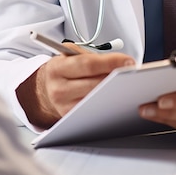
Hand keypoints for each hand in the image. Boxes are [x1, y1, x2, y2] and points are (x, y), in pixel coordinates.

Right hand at [17, 50, 134, 128]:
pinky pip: (94, 111)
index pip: (88, 64)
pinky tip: (117, 97)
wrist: (43, 90)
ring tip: (127, 84)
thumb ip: (88, 55)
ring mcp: (64, 107)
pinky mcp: (72, 120)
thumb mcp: (67, 55)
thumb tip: (118, 62)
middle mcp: (59, 89)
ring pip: (97, 100)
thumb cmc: (61, 70)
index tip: (128, 61)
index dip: (110, 63)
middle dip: (116, 78)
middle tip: (132, 73)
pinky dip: (107, 103)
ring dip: (114, 92)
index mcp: (57, 68)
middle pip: (95, 85)